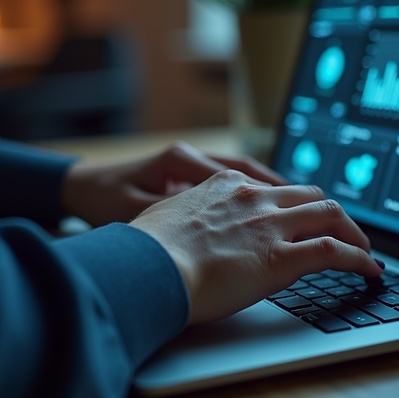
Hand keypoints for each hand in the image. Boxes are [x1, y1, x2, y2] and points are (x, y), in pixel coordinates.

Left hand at [61, 141, 287, 225]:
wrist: (77, 189)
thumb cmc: (100, 202)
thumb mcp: (134, 216)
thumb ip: (172, 225)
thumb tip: (212, 242)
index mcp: (180, 160)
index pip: (240, 173)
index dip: (275, 196)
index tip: (305, 215)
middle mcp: (191, 156)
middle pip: (252, 171)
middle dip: (288, 193)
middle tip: (321, 214)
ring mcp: (192, 164)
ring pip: (247, 177)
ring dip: (275, 195)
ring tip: (305, 215)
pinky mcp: (189, 176)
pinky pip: (233, 184)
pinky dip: (256, 197)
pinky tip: (270, 216)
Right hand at [129, 170, 383, 324]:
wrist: (146, 268)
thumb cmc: (144, 252)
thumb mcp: (166, 220)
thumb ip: (189, 221)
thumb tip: (187, 238)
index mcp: (224, 185)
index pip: (272, 188)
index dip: (294, 205)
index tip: (300, 217)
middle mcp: (253, 198)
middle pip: (310, 194)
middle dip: (332, 213)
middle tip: (343, 231)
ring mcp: (270, 225)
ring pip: (331, 214)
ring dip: (353, 232)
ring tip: (364, 250)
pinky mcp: (282, 258)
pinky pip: (335, 252)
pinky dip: (359, 259)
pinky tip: (370, 270)